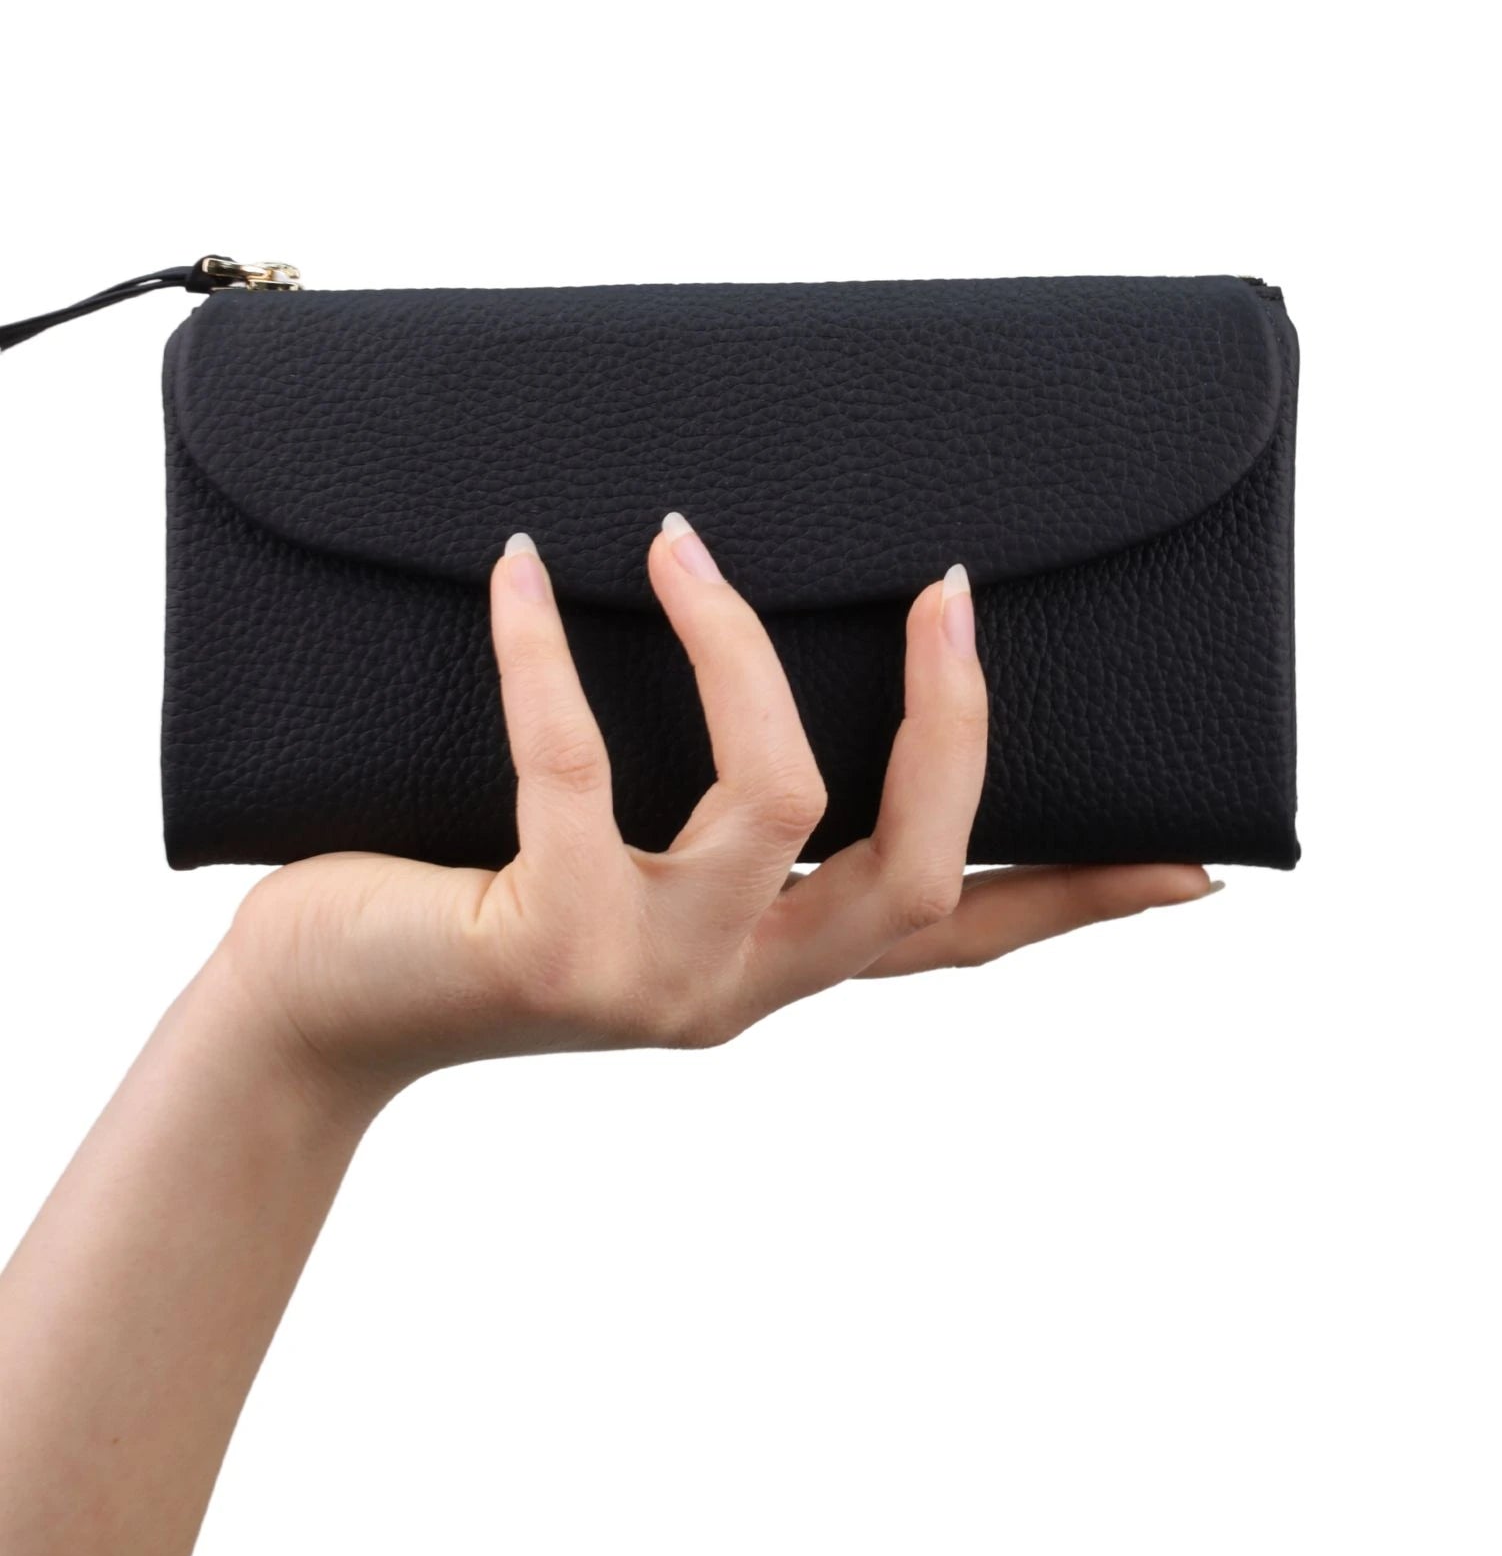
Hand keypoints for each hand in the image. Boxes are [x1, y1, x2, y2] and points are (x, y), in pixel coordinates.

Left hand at [222, 516, 1217, 1109]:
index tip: (1196, 866)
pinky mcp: (549, 939)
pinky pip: (577, 762)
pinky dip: (550, 648)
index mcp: (775, 968)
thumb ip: (718, 819)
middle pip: (916, 876)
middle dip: (953, 727)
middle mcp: (739, 988)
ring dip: (741, 648)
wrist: (324, 1014)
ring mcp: (653, 977)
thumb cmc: (479, 908)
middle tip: (946, 592)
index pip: (963, 944)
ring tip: (680, 541)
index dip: (1081, 900)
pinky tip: (518, 567)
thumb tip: (773, 640)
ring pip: (780, 803)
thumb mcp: (634, 872)